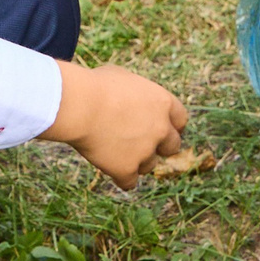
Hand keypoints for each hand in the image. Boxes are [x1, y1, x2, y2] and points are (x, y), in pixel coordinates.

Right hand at [46, 63, 188, 187]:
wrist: (79, 105)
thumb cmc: (95, 86)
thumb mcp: (124, 79)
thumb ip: (137, 94)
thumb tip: (133, 101)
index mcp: (163, 103)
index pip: (180, 120)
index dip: (170, 125)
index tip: (160, 128)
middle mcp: (161, 129)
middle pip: (172, 146)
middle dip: (159, 146)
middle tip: (140, 144)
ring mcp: (145, 151)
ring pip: (148, 165)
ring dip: (135, 161)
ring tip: (113, 150)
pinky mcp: (126, 169)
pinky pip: (128, 182)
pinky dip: (120, 176)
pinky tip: (108, 167)